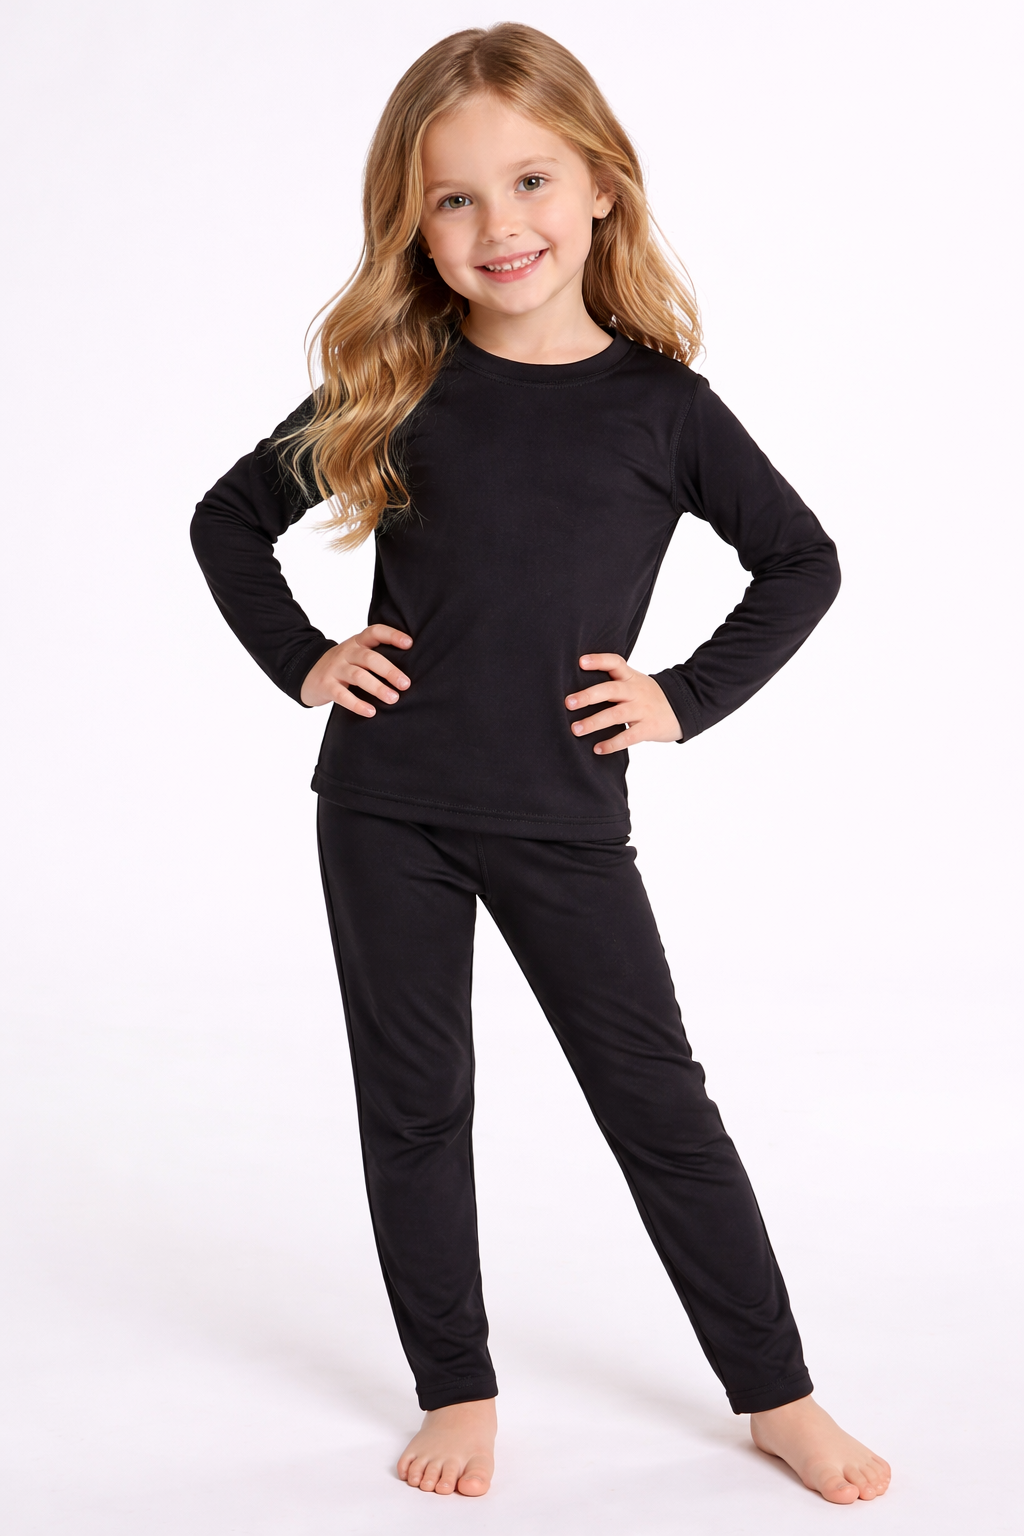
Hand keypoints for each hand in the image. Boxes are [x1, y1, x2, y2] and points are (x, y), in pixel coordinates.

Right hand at [300, 624, 412, 712]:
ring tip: (393, 699)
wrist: (305, 672)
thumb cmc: (340, 666)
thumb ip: (375, 657)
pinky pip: (342, 695)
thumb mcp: (355, 655)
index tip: (410, 644)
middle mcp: (346, 653)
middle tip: (406, 684)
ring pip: (358, 676)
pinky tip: (371, 712)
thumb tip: (408, 673)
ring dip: (377, 687)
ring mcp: (335, 668)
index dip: (392, 635)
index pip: (374, 632)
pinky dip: (357, 704)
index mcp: (357, 643)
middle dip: (389, 670)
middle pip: (370, 658)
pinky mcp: (326, 685)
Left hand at [565, 653, 681, 753]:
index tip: (580, 662)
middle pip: (611, 690)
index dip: (598, 660)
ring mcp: (643, 710)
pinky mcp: (649, 728)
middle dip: (589, 696)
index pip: (615, 663)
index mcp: (631, 678)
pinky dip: (612, 744)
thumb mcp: (636, 683)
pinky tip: (598, 748)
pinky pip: (629, 737)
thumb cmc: (651, 696)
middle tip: (569, 703)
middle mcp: (636, 691)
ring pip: (616, 714)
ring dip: (594, 722)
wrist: (686, 707)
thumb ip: (614, 683)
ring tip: (576, 729)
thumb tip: (579, 690)